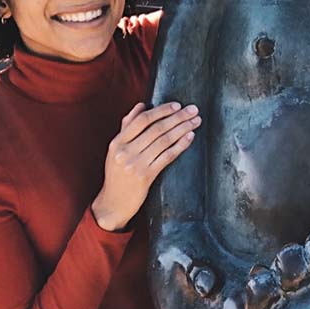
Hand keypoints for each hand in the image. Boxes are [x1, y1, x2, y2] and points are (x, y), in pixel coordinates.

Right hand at [91, 102, 200, 230]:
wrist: (113, 203)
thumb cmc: (117, 174)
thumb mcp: (116, 150)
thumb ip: (127, 126)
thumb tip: (141, 105)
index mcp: (117, 143)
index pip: (142, 120)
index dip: (161, 110)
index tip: (177, 105)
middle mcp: (125, 152)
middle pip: (156, 129)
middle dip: (178, 117)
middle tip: (193, 110)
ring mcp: (136, 165)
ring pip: (164, 141)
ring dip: (183, 129)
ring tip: (196, 121)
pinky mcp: (146, 177)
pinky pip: (167, 156)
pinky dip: (180, 145)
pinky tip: (190, 137)